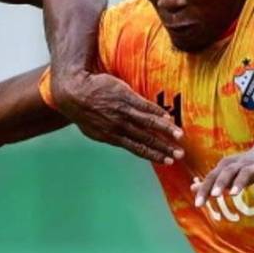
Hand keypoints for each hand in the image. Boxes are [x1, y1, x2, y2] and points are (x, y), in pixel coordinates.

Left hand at [51, 69, 183, 165]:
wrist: (74, 91)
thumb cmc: (82, 110)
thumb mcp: (93, 129)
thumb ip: (111, 135)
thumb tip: (123, 140)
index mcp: (112, 137)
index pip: (137, 149)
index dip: (154, 155)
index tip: (167, 162)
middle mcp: (120, 127)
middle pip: (146, 139)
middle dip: (164, 148)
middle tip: (179, 155)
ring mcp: (124, 112)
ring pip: (148, 123)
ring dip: (165, 131)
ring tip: (179, 136)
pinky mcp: (126, 97)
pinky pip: (145, 107)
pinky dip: (157, 113)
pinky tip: (167, 118)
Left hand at [192, 141, 253, 207]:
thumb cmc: (243, 167)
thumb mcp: (227, 173)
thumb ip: (211, 182)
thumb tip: (192, 188)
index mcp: (226, 166)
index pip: (212, 177)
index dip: (204, 190)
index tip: (198, 204)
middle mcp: (238, 164)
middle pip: (227, 172)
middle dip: (220, 183)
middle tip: (213, 196)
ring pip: (245, 173)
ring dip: (239, 182)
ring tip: (234, 194)